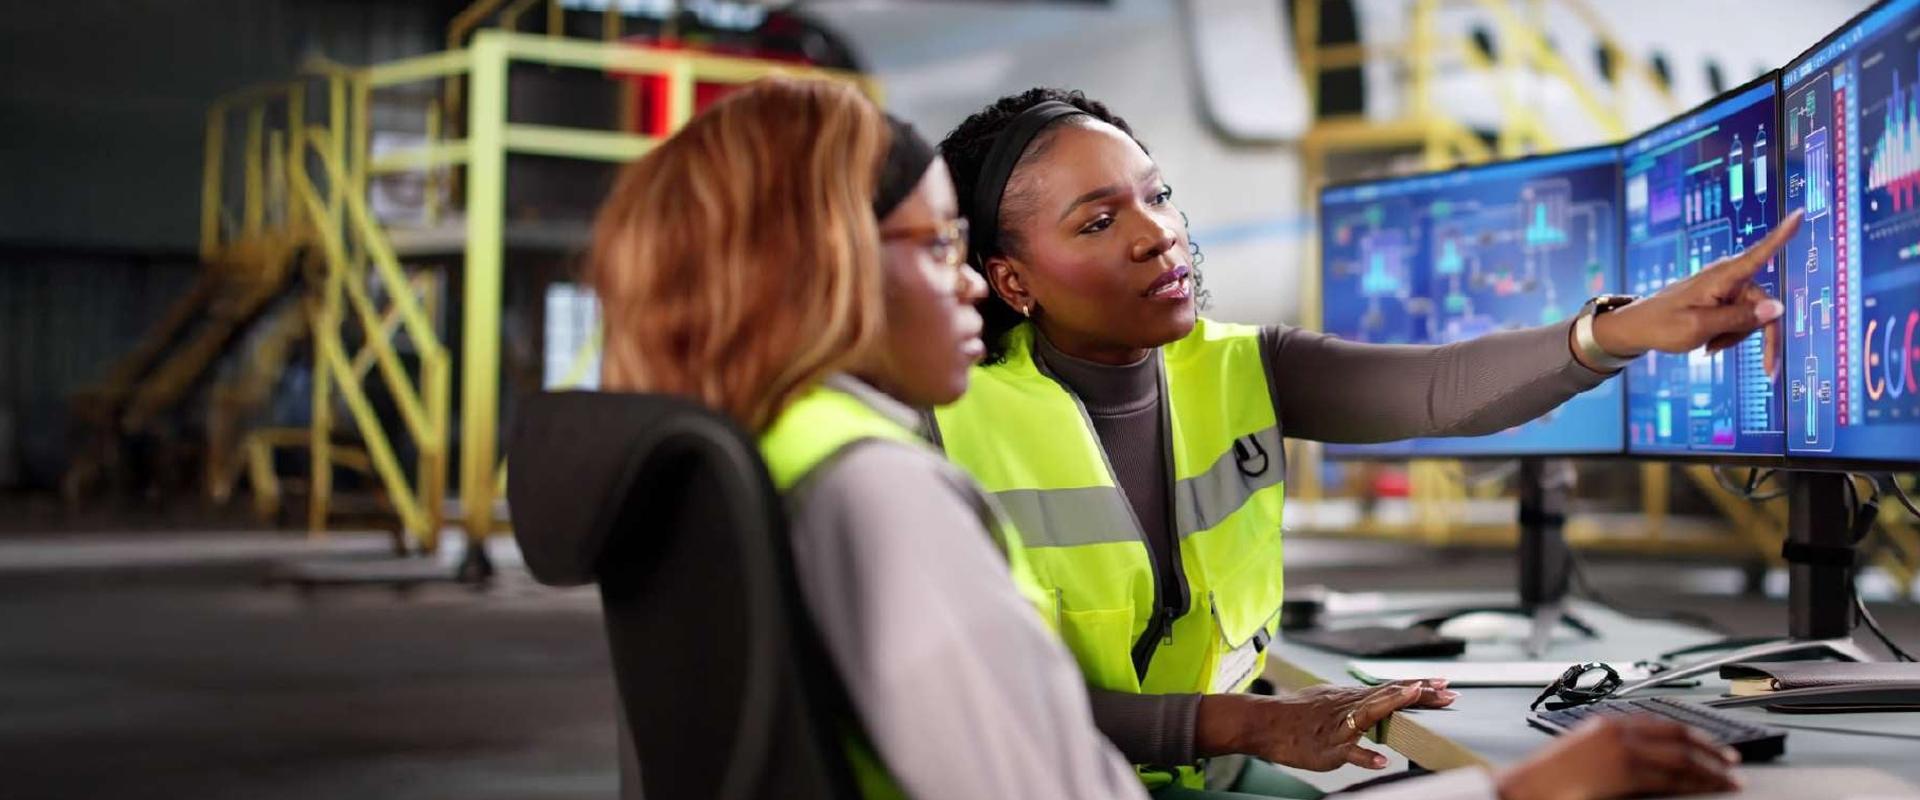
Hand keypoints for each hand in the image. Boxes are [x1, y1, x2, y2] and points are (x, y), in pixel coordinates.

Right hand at [1194, 680, 1456, 771]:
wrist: (1266, 723)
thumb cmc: (1297, 713)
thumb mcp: (1330, 699)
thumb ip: (1356, 702)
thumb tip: (1377, 697)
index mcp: (1351, 697)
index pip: (1390, 688)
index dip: (1418, 685)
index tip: (1444, 683)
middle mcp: (1349, 706)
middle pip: (1389, 696)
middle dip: (1420, 693)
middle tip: (1449, 692)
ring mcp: (1339, 726)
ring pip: (1370, 713)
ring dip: (1393, 704)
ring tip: (1414, 696)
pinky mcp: (1329, 747)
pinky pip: (1348, 752)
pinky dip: (1365, 756)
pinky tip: (1382, 760)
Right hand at [1494, 716, 1740, 799]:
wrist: (1528, 787)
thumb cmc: (1550, 779)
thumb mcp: (1587, 758)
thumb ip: (1615, 754)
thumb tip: (1648, 765)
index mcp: (1607, 725)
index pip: (1662, 725)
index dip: (1694, 736)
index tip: (1713, 747)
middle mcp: (1617, 732)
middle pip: (1677, 737)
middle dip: (1710, 750)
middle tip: (1732, 763)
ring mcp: (1621, 750)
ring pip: (1679, 757)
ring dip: (1709, 769)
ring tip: (1729, 780)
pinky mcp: (1623, 771)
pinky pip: (1669, 776)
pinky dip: (1694, 781)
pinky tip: (1707, 787)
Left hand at [1587, 209, 1802, 376]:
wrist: (1638, 329)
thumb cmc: (1663, 325)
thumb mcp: (1700, 326)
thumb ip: (1739, 318)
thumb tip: (1779, 308)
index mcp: (1723, 276)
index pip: (1759, 253)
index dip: (1782, 234)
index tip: (1799, 212)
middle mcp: (1728, 277)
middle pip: (1764, 306)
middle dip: (1758, 334)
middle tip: (1767, 369)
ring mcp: (1726, 289)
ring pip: (1752, 317)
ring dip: (1737, 336)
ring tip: (1709, 345)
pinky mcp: (1722, 300)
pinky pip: (1739, 320)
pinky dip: (1728, 334)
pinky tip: (1709, 343)